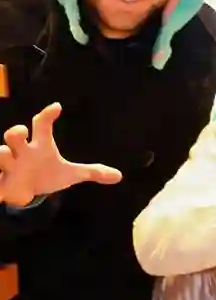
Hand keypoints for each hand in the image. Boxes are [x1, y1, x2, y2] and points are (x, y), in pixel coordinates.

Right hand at [0, 103, 121, 206]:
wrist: (26, 192)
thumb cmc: (46, 174)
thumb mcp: (70, 174)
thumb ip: (92, 172)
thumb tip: (119, 176)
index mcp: (39, 146)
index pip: (42, 125)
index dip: (47, 115)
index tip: (57, 107)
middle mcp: (22, 152)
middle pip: (14, 134)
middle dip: (15, 132)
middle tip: (21, 131)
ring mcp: (9, 165)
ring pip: (0, 153)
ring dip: (2, 153)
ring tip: (6, 154)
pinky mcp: (0, 181)